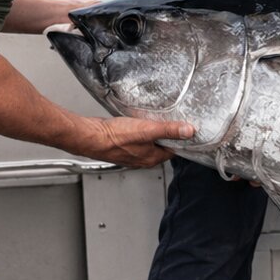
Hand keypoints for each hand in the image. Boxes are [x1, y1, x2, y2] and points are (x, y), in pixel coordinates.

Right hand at [77, 116, 193, 168]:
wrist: (90, 137)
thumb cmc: (115, 137)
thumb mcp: (147, 130)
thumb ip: (169, 130)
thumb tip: (189, 131)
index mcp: (151, 158)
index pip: (173, 150)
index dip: (181, 140)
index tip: (186, 129)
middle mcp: (142, 158)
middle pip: (162, 147)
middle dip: (167, 136)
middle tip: (172, 122)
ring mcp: (131, 153)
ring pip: (148, 143)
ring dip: (153, 133)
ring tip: (155, 121)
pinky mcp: (121, 146)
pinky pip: (136, 139)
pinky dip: (140, 132)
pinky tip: (137, 123)